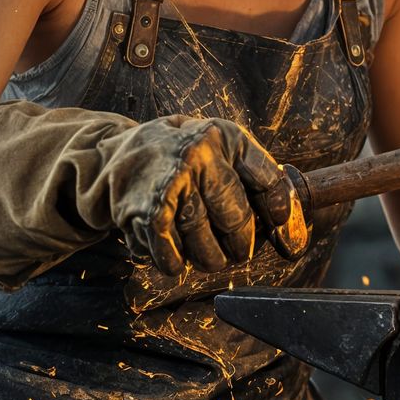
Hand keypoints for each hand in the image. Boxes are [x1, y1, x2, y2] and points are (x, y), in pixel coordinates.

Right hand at [115, 116, 308, 275]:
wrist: (112, 155)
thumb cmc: (176, 155)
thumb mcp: (216, 145)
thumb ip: (252, 173)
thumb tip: (286, 220)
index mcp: (222, 136)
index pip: (267, 178)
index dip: (278, 206)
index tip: (278, 222)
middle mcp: (197, 156)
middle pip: (236, 219)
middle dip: (241, 245)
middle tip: (238, 251)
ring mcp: (170, 185)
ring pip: (205, 244)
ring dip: (209, 258)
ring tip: (207, 254)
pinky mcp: (145, 213)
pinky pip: (172, 257)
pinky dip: (176, 263)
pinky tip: (176, 254)